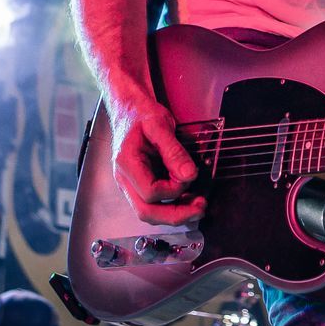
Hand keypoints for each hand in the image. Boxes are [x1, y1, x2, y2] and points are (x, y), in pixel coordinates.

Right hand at [106, 93, 204, 225]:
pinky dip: (171, 206)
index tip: (190, 175)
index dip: (173, 189)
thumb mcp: (159, 125)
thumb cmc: (141, 115)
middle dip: (176, 215)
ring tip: (197, 206)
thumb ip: (174, 151)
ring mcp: (129, 184)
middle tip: (200, 208)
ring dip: (174, 214)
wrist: (129, 111)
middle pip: (146, 211)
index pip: (149, 192)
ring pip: (149, 212)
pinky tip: (187, 200)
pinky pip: (153, 204)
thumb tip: (189, 174)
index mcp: (126, 163)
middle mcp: (124, 179)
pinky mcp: (138, 185)